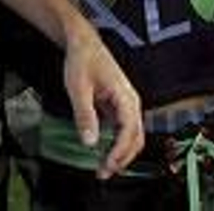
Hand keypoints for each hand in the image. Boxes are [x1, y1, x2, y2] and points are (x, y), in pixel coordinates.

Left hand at [61, 28, 142, 180]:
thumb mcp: (78, 88)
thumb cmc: (83, 59)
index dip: (119, 153)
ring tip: (105, 166)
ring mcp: (126, 104)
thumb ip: (84, 115)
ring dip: (121, 153)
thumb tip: (90, 140)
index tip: (107, 166)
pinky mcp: (119, 105)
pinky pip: (123, 129)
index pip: (129, 133)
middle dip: (122, 159)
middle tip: (104, 172)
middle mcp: (131, 102)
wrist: (83, 42)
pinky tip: (105, 150)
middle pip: (135, 139)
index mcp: (126, 97)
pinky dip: (117, 143)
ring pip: (131, 136)